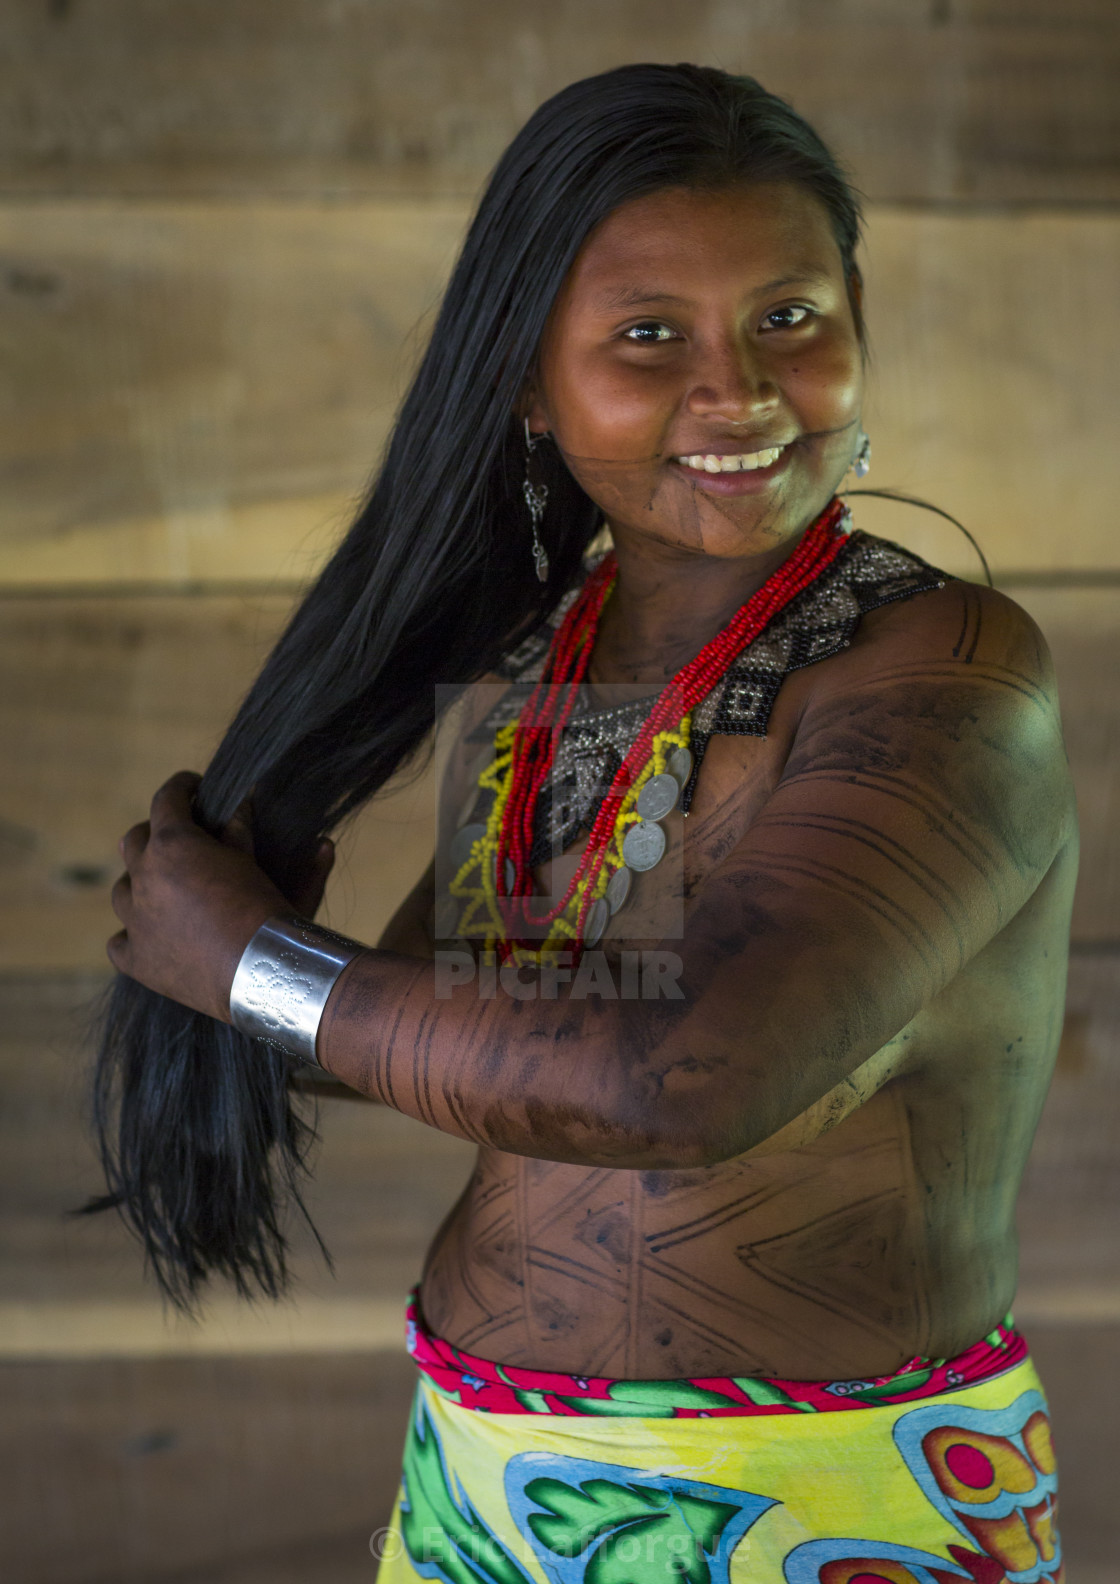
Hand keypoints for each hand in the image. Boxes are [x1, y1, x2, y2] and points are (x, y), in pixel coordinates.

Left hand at [107, 771, 334, 1020]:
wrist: (263, 970)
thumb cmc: (266, 909)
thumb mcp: (258, 860)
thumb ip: (245, 827)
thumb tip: (249, 800)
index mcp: (173, 844)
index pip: (166, 799)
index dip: (181, 788)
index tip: (192, 788)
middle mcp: (145, 877)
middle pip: (134, 841)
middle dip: (155, 835)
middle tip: (178, 840)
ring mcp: (135, 920)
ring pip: (121, 891)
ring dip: (140, 884)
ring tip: (162, 891)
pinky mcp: (137, 959)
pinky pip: (119, 943)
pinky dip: (132, 936)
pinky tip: (148, 936)